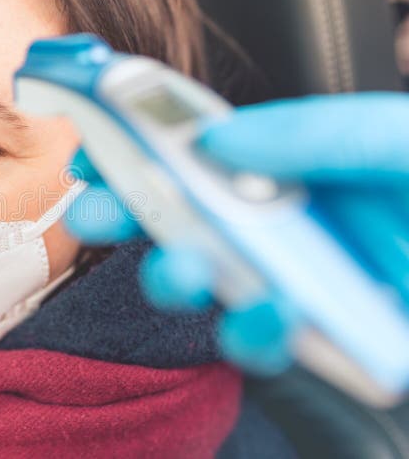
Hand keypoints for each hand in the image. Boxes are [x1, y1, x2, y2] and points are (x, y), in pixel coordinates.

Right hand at [65, 92, 408, 373]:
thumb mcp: (394, 142)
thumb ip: (312, 134)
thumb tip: (217, 140)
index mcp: (293, 165)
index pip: (200, 153)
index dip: (142, 152)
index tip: (95, 159)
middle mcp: (286, 220)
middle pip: (190, 215)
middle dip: (136, 214)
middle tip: (99, 216)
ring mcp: (299, 277)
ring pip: (214, 281)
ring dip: (179, 275)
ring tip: (186, 269)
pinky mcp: (319, 332)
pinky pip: (264, 339)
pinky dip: (252, 332)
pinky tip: (267, 317)